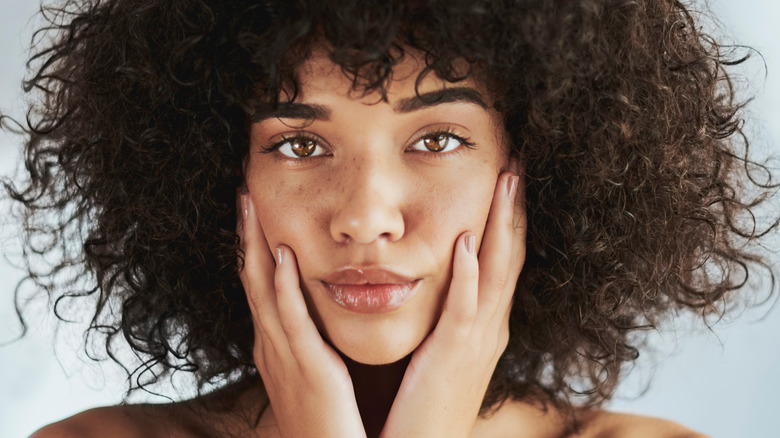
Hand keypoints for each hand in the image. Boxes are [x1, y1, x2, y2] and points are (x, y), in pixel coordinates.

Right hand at [238, 194, 366, 437]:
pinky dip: (282, 287)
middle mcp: (270, 344)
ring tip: (250, 205)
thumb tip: (316, 307)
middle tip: (242, 190)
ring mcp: (283, 356)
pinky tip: (280, 256)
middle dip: (244, 233)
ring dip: (254, 246)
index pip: (257, 282)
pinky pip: (290, 321)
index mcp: (273, 343)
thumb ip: (311, 339)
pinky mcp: (306, 368)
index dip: (251, 242)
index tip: (253, 206)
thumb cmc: (327, 419)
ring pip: (261, 290)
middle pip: (250, 277)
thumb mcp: (313, 371)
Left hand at [380, 171, 525, 437]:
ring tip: (506, 182)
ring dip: (500, 226)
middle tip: (517, 161)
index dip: (508, 216)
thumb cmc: (427, 401)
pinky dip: (468, 276)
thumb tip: (443, 273)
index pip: (502, 257)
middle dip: (514, 208)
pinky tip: (465, 244)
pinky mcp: (452, 358)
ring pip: (496, 273)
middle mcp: (490, 327)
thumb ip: (448, 314)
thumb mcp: (444, 350)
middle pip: (509, 255)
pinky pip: (464, 311)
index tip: (508, 175)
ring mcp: (476, 341)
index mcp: (485, 323)